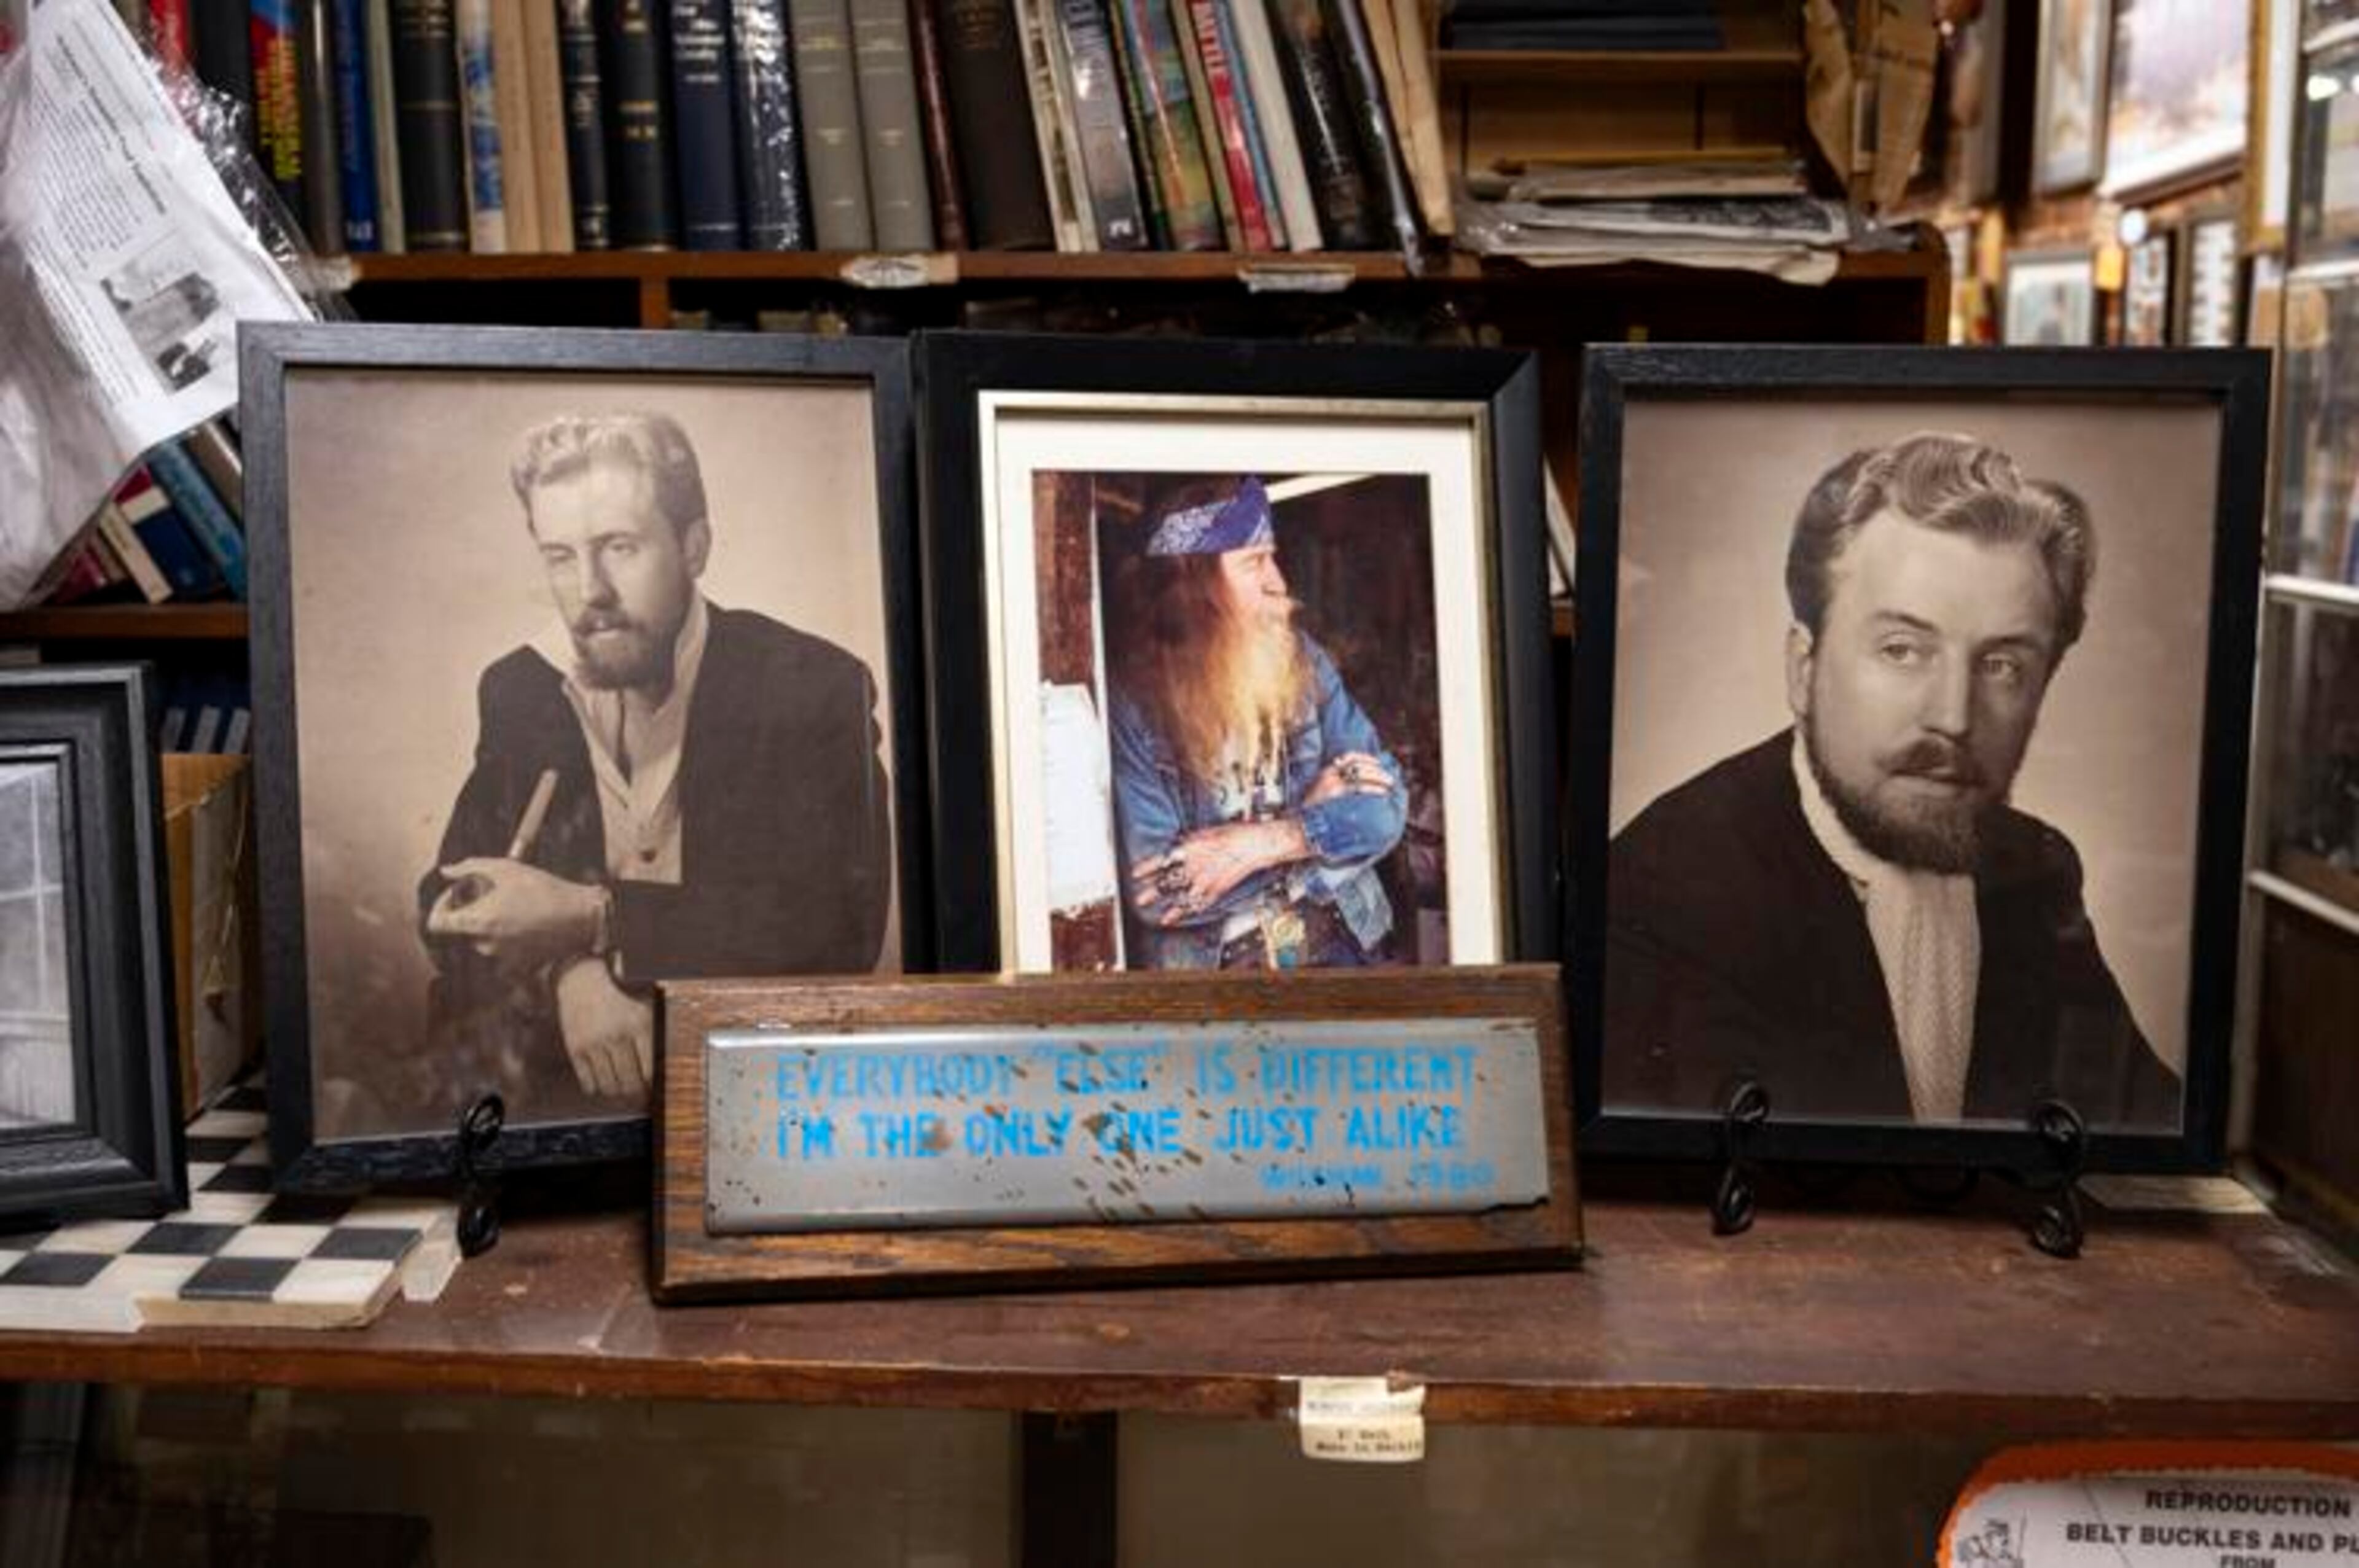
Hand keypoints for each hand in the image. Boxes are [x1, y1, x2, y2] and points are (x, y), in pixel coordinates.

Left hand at [425, 858, 603, 972]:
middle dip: (468, 911)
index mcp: (478, 921)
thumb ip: (470, 867)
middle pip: (459, 930)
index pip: (436, 924)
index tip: (455, 896)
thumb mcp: (507, 868)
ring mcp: (500, 957)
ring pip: (479, 938)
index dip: (440, 907)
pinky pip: (498, 948)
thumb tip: (447, 871)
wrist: (580, 917)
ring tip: (508, 906)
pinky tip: (520, 920)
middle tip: (487, 895)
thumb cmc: (545, 891)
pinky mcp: (516, 964)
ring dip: (486, 922)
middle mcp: (485, 944)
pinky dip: (503, 935)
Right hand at [552, 957, 652, 1099]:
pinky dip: (595, 1088)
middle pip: (630, 1082)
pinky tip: (601, 1082)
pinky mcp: (575, 1048)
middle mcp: (617, 1035)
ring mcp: (594, 1043)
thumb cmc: (620, 992)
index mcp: (640, 1023)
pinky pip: (587, 1081)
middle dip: (636, 1093)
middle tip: (638, 1094)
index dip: (653, 1085)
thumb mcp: (646, 1004)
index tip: (654, 1089)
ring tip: (621, 1089)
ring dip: (617, 1092)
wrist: (581, 978)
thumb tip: (674, 1061)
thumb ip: (659, 1030)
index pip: (650, 1070)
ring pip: (609, 1085)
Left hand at [1130, 818, 1307, 923]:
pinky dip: (1190, 912)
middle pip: (1170, 882)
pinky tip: (1182, 918)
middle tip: (1140, 898)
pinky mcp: (1219, 889)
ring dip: (1170, 908)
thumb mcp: (1205, 831)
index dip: (1147, 868)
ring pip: (1184, 897)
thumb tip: (1176, 846)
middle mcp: (1196, 866)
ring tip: (1159, 916)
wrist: (1256, 844)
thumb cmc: (1234, 833)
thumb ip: (1188, 841)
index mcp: (1190, 848)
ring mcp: (1207, 880)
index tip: (1136, 874)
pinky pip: (1201, 904)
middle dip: (1153, 892)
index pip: (1162, 860)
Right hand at [1304, 751, 1395, 807]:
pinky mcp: (1336, 795)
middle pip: (1359, 765)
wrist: (1300, 826)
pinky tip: (1383, 792)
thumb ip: (1335, 784)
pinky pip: (1360, 787)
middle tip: (1389, 778)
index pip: (1348, 757)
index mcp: (1325, 772)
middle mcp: (1329, 775)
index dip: (1366, 757)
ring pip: (1362, 775)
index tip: (1377, 762)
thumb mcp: (1320, 793)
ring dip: (1379, 778)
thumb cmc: (1313, 814)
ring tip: (1389, 785)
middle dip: (1377, 770)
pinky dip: (1374, 788)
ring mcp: (1332, 785)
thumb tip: (1358, 780)